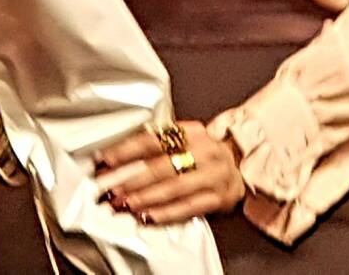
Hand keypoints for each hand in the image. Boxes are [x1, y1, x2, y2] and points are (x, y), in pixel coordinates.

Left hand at [92, 120, 244, 223]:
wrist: (243, 164)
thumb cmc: (205, 152)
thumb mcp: (187, 138)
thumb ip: (159, 143)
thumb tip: (118, 155)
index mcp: (193, 131)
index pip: (154, 139)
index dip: (126, 150)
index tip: (105, 160)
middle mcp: (205, 151)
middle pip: (162, 166)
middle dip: (132, 179)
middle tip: (110, 189)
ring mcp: (214, 175)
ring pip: (174, 188)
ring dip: (145, 198)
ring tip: (125, 203)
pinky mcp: (219, 198)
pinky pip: (188, 207)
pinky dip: (166, 213)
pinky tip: (148, 216)